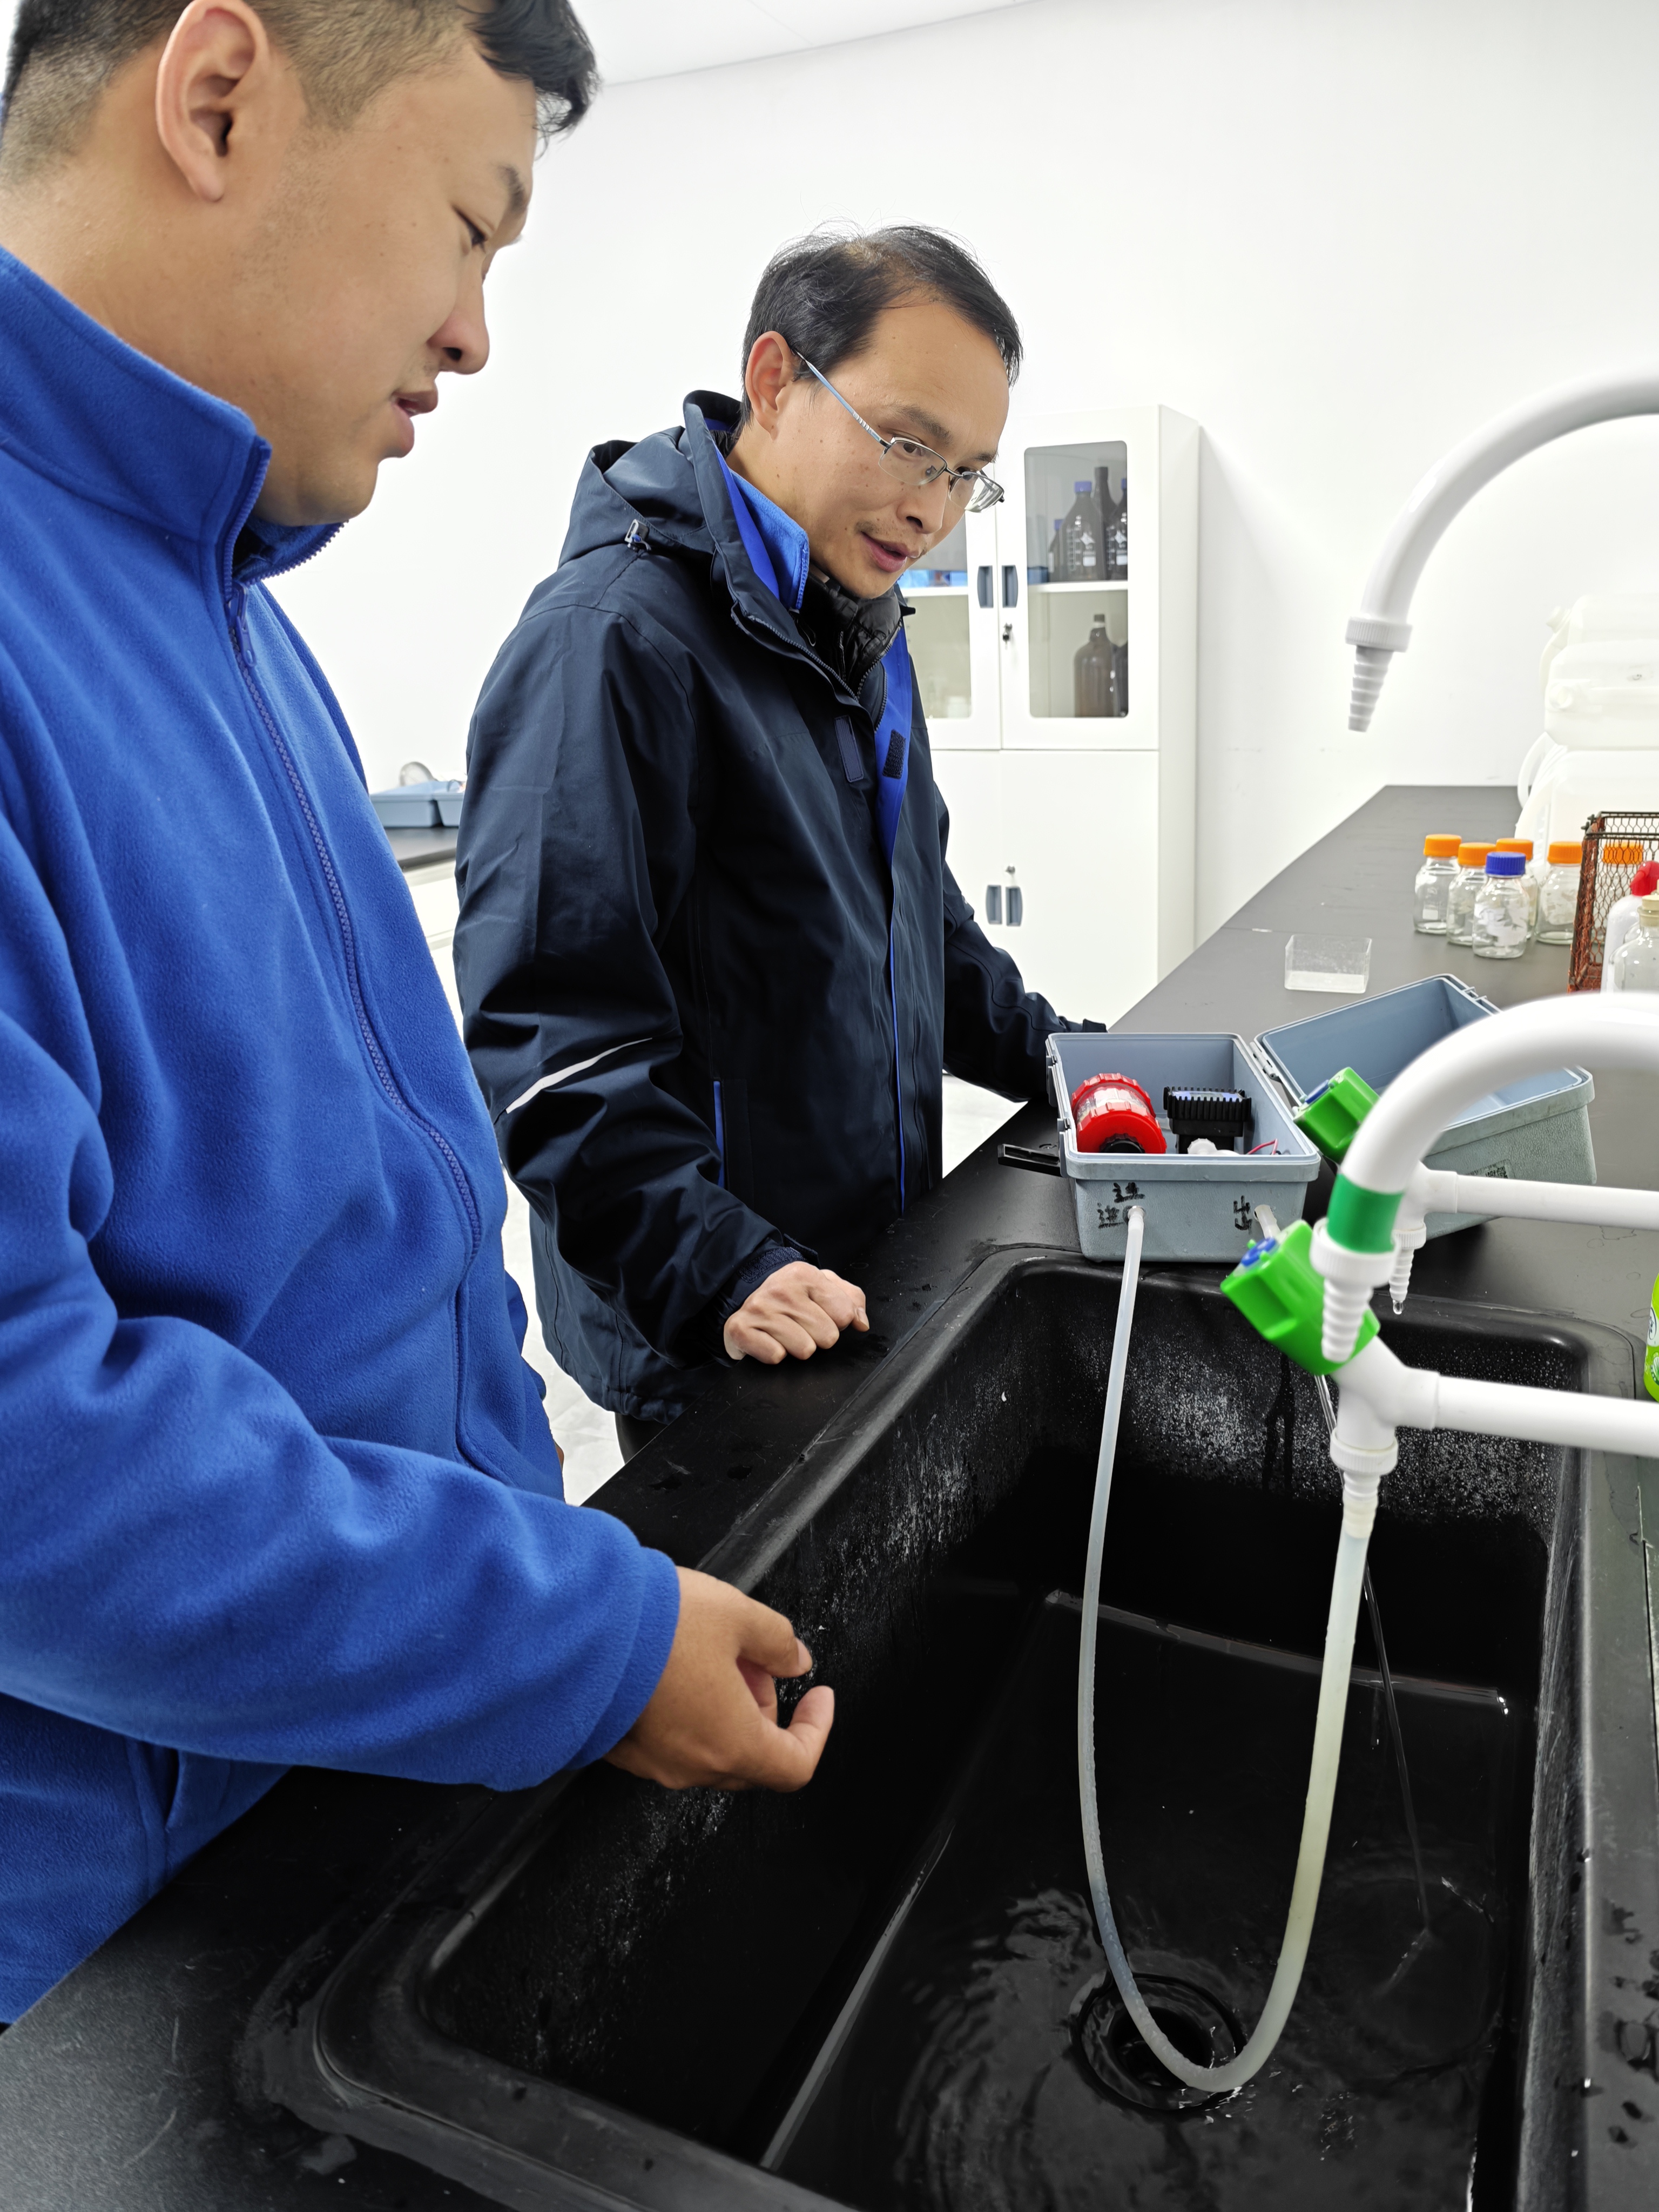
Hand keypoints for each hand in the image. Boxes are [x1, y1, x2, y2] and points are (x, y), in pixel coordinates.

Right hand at [604, 1568, 834, 1790]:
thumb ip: (778, 1641)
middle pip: (751, 1758)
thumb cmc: (653, 1627)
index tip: (817, 1698)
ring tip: (712, 1652)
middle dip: (763, 1709)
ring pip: (709, 1748)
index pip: (795, 1765)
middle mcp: (691, 1765)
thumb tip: (794, 1659)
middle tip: (753, 1659)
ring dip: (724, 1708)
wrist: (574, 1628)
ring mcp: (652, 1761)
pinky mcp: (620, 1748)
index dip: (816, 1730)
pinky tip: (675, 1666)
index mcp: (731, 1744)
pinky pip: (670, 1741)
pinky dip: (686, 1712)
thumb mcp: (737, 1615)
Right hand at [723, 1261, 868, 1364]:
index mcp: (805, 1275)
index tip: (822, 1314)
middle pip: (828, 1337)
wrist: (744, 1292)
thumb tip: (861, 1323)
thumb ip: (851, 1299)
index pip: (844, 1314)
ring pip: (805, 1350)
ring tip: (786, 1333)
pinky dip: (774, 1353)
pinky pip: (776, 1356)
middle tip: (802, 1325)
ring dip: (797, 1347)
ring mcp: (759, 1309)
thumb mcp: (823, 1286)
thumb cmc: (790, 1293)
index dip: (837, 1320)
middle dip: (818, 1336)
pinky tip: (769, 1340)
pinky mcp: (740, 1328)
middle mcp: (781, 1289)